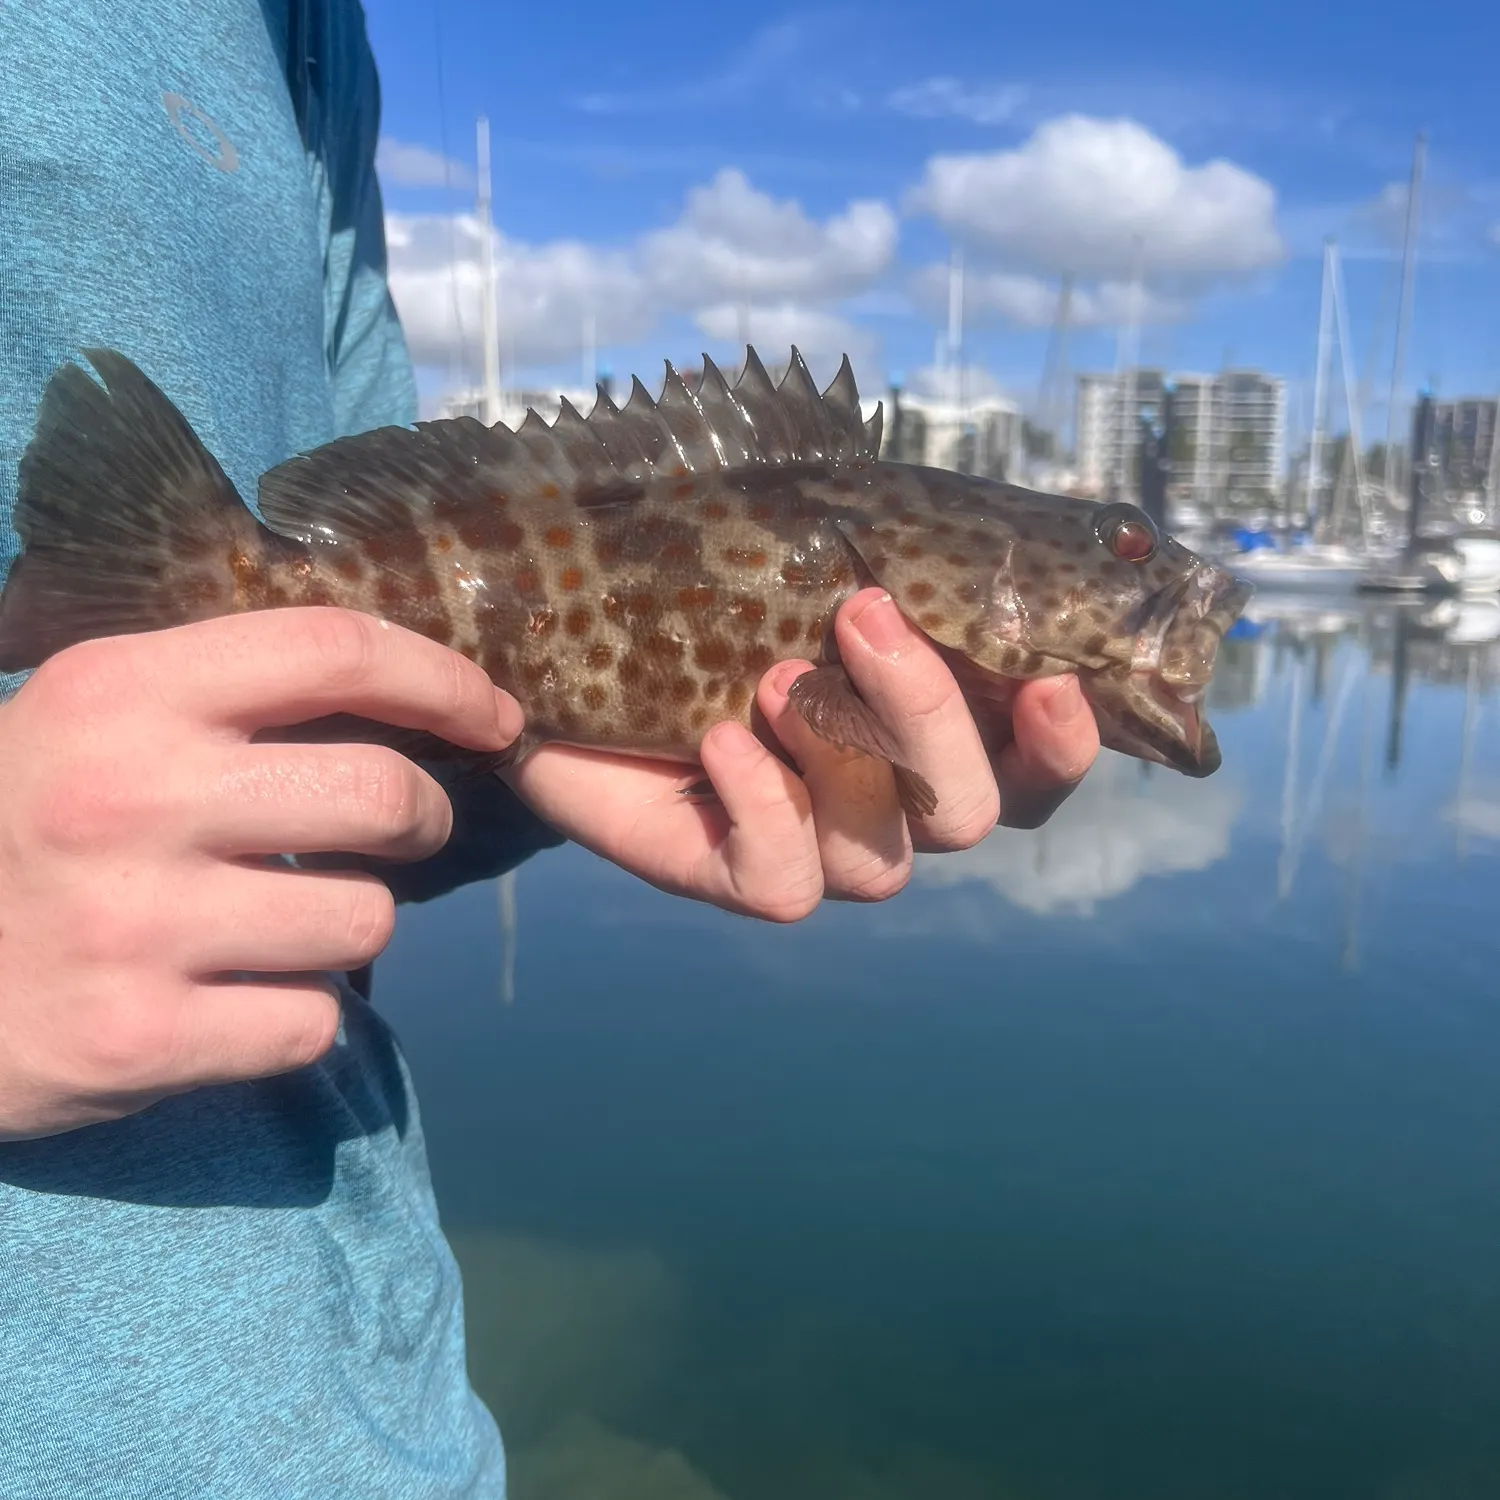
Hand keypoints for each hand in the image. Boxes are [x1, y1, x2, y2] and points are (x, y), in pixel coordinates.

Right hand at [0, 608, 519, 1140]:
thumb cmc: (16, 829)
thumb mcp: (91, 722)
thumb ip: (224, 694)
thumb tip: (405, 690)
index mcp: (120, 693)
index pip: (332, 648)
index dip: (440, 676)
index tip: (493, 712)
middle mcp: (129, 796)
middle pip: (382, 791)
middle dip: (424, 816)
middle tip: (402, 829)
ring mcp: (133, 925)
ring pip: (366, 919)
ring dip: (352, 923)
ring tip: (287, 921)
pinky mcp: (139, 1039)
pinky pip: (313, 1022)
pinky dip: (298, 1016)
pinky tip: (236, 1000)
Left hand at [506, 587, 1098, 921]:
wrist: (572, 663)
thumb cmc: (701, 607)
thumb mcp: (788, 567)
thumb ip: (866, 554)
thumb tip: (945, 517)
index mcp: (923, 738)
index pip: (1031, 772)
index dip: (1061, 743)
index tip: (1052, 675)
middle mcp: (886, 807)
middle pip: (970, 812)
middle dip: (930, 716)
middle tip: (864, 615)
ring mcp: (812, 850)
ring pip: (881, 859)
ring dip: (841, 758)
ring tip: (775, 675)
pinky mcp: (729, 876)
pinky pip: (784, 884)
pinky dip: (764, 807)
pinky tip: (721, 741)